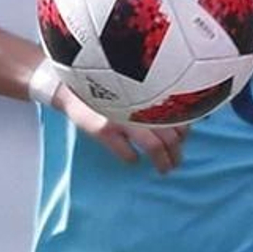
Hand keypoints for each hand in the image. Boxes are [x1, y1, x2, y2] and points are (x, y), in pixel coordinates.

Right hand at [54, 85, 189, 173]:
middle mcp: (139, 104)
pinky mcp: (103, 131)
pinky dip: (133, 159)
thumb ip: (155, 95)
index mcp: (149, 92)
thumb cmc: (104, 84)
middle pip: (170, 136)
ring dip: (163, 161)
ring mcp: (122, 118)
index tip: (183, 140)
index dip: (185, 133)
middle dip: (176, 153)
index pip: (179, 117)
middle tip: (176, 161)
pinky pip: (127, 154)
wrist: (67, 83)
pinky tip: (134, 159)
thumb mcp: (133, 83)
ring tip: (165, 168)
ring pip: (155, 146)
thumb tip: (185, 112)